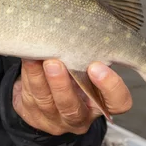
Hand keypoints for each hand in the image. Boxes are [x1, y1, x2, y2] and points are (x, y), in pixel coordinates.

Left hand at [12, 59, 132, 135]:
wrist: (46, 93)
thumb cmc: (74, 73)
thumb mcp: (86, 67)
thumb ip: (88, 55)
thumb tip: (83, 27)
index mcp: (101, 103)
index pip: (118, 102)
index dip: (110, 86)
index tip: (96, 66)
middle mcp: (80, 115)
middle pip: (73, 108)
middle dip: (62, 85)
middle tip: (55, 63)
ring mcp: (54, 118)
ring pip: (46, 102)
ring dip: (39, 79)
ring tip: (36, 59)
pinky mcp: (34, 115)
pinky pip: (30, 96)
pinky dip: (28, 76)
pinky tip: (27, 59)